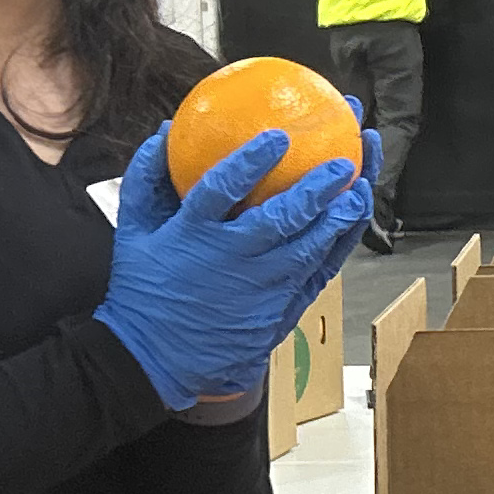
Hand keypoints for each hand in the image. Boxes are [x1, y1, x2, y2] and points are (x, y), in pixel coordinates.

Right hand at [95, 127, 371, 411]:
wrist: (156, 360)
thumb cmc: (144, 293)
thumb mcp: (132, 233)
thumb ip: (145, 179)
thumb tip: (164, 133)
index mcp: (193, 236)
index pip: (222, 190)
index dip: (252, 162)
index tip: (277, 137)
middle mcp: (232, 260)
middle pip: (282, 219)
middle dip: (317, 187)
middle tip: (342, 161)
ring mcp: (261, 288)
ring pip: (311, 247)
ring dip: (340, 216)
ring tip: (361, 186)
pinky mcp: (279, 309)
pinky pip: (318, 273)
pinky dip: (338, 245)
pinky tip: (352, 222)